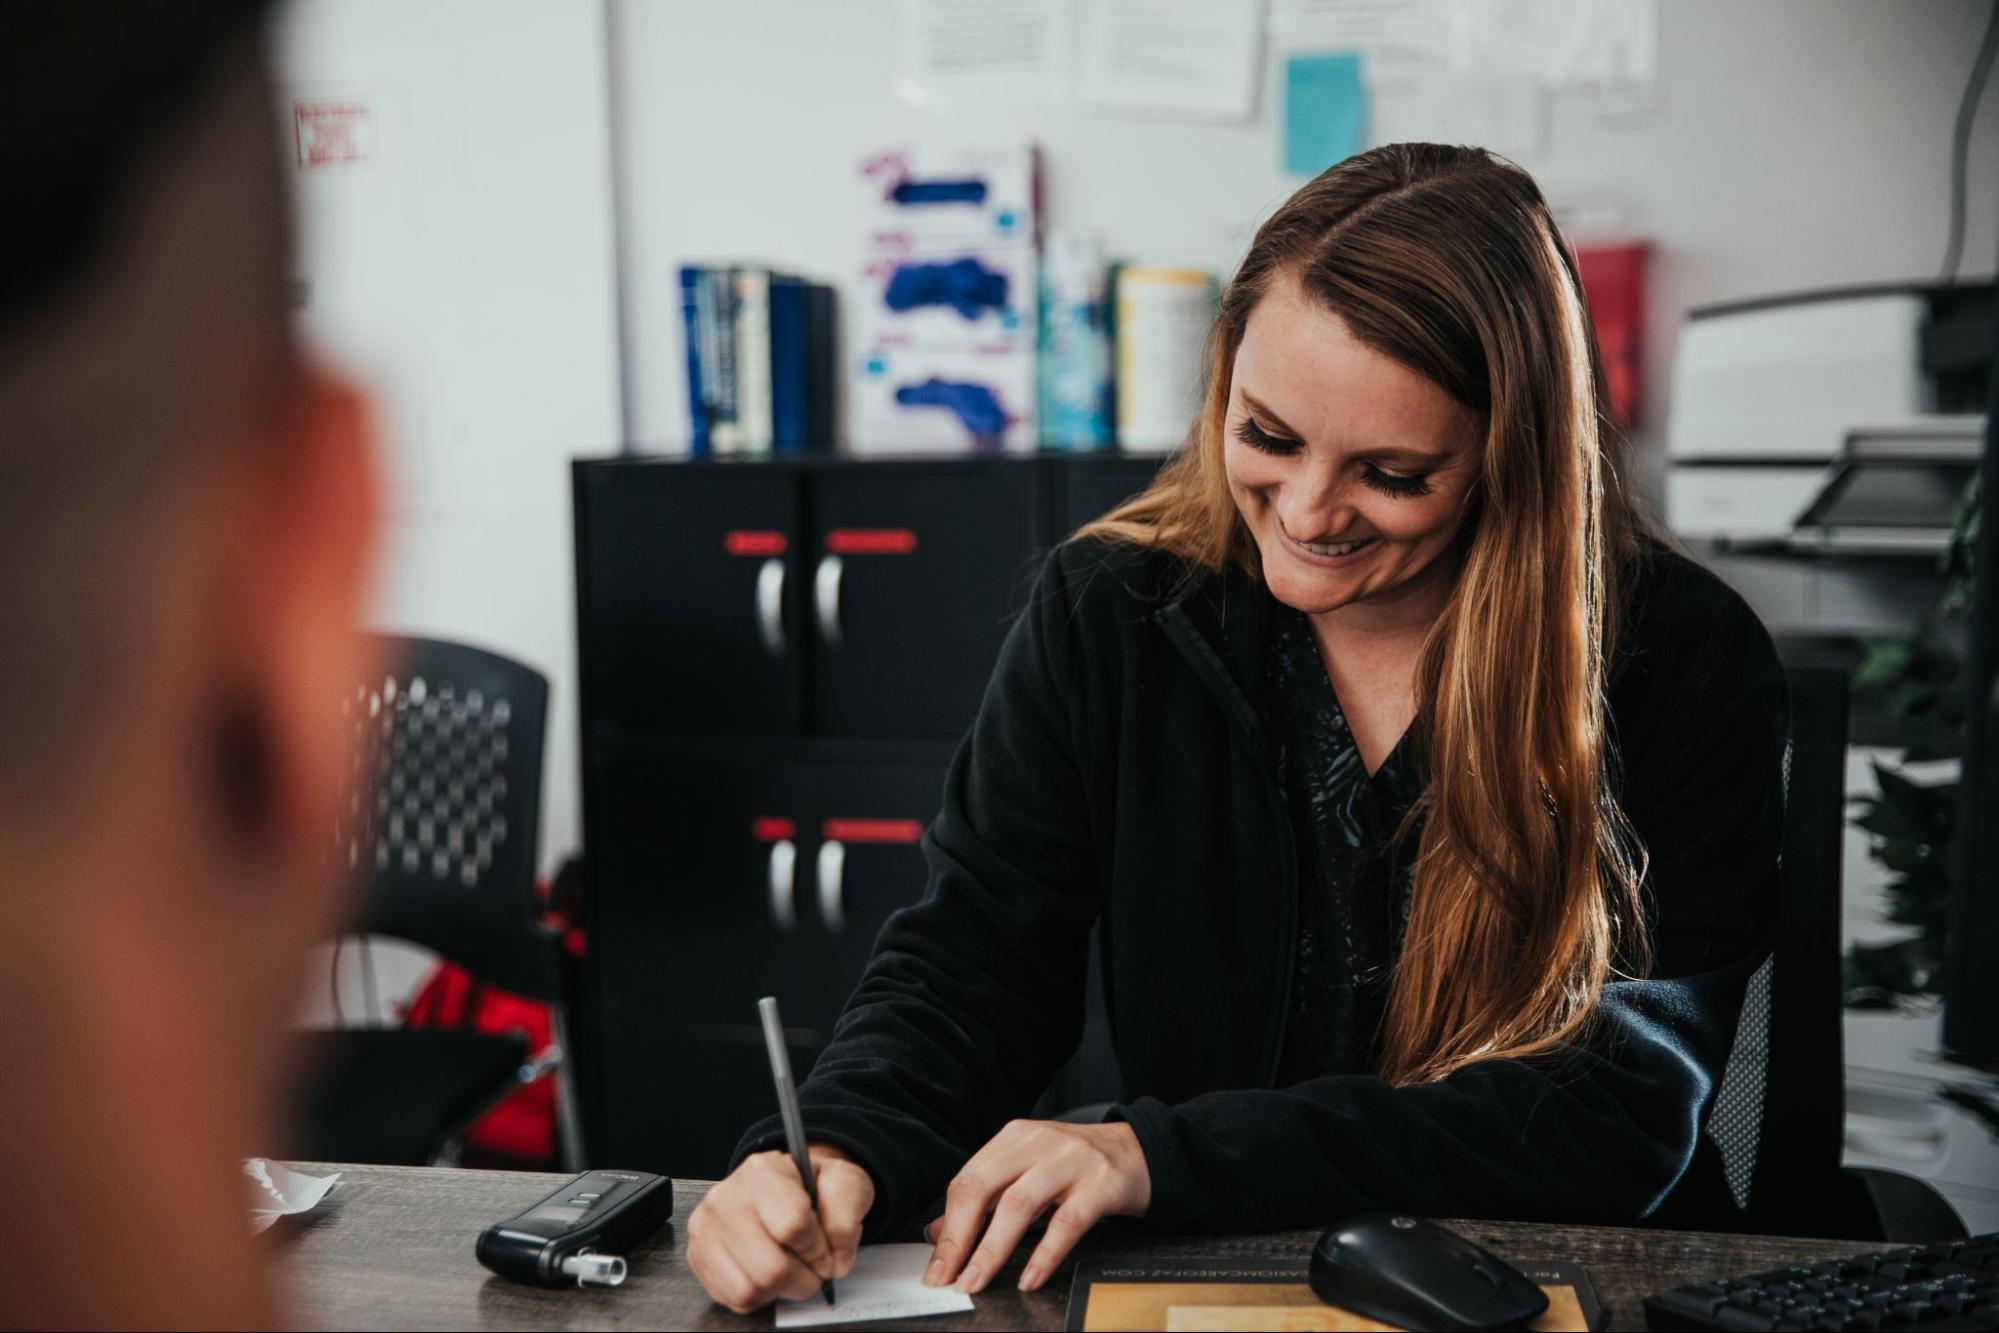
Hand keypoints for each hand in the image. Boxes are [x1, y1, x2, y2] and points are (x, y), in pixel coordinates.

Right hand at [686, 1143, 873, 1313]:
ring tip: (790, 1268)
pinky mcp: (698, 1256)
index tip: (827, 1251)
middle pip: (771, 1268)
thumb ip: (847, 1216)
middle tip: (813, 1268)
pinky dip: (760, 1296)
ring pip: (750, 1288)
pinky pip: (734, 1298)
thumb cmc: (813, 1188)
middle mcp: (726, 1198)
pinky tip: (768, 1272)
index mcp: (763, 1171)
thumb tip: (836, 1261)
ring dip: (781, 1290)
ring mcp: (706, 1229)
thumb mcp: (845, 1183)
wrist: (784, 1188)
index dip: (819, 1249)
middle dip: (804, 1279)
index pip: (792, 1226)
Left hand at [921, 1119, 1149, 1294]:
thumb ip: (987, 1198)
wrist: (1139, 1150)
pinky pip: (1067, 1223)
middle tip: (947, 1278)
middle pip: (984, 1187)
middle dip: (960, 1238)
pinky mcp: (1101, 1184)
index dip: (947, 1227)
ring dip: (992, 1250)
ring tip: (976, 1282)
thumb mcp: (1029, 1171)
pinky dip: (1044, 1254)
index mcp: (1014, 1138)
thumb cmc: (1078, 1165)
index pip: (967, 1180)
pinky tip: (1029, 1278)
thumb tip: (938, 1234)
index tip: (936, 1265)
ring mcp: (1071, 1161)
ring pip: (1019, 1205)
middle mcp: (1039, 1143)